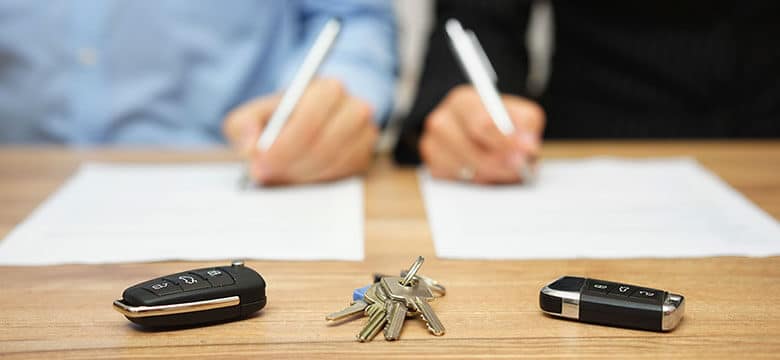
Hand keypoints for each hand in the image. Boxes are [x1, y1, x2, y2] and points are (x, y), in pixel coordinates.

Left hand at [223, 78, 377, 184]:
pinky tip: (297, 176)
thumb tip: (251, 146)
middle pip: (326, 143)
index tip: (260, 158)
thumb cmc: (277, 121)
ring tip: (276, 174)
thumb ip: (243, 126)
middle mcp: (354, 108)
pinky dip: (315, 180)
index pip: (311, 117)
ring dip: (300, 173)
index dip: (284, 143)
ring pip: (333, 162)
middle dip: (290, 162)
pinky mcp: (364, 159)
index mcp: (328, 89)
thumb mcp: (252, 116)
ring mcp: (364, 135)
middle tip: (264, 172)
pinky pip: (341, 175)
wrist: (301, 126)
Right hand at [419, 85, 544, 183]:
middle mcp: (441, 121)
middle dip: (500, 162)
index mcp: (463, 102)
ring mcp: (433, 146)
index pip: (481, 123)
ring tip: (509, 171)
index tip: (524, 152)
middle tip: (520, 169)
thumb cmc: (502, 123)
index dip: (505, 141)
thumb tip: (527, 146)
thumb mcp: (521, 115)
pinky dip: (479, 182)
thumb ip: (527, 126)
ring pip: (466, 170)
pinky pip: (459, 182)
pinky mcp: (434, 168)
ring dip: (492, 175)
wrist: (482, 135)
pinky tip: (489, 174)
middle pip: (470, 150)